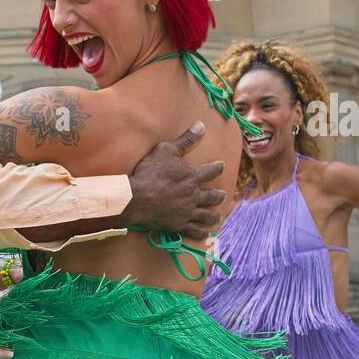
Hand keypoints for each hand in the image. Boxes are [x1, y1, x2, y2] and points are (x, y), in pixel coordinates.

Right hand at [123, 122, 226, 238]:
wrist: (137, 198)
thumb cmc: (150, 173)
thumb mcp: (166, 150)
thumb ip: (185, 140)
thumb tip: (201, 125)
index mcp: (193, 176)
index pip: (212, 171)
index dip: (217, 167)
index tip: (219, 166)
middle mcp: (195, 195)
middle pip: (214, 196)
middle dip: (218, 195)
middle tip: (221, 195)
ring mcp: (188, 212)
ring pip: (208, 215)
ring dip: (213, 214)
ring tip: (215, 215)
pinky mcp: (180, 225)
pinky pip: (196, 231)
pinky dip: (202, 232)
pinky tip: (205, 233)